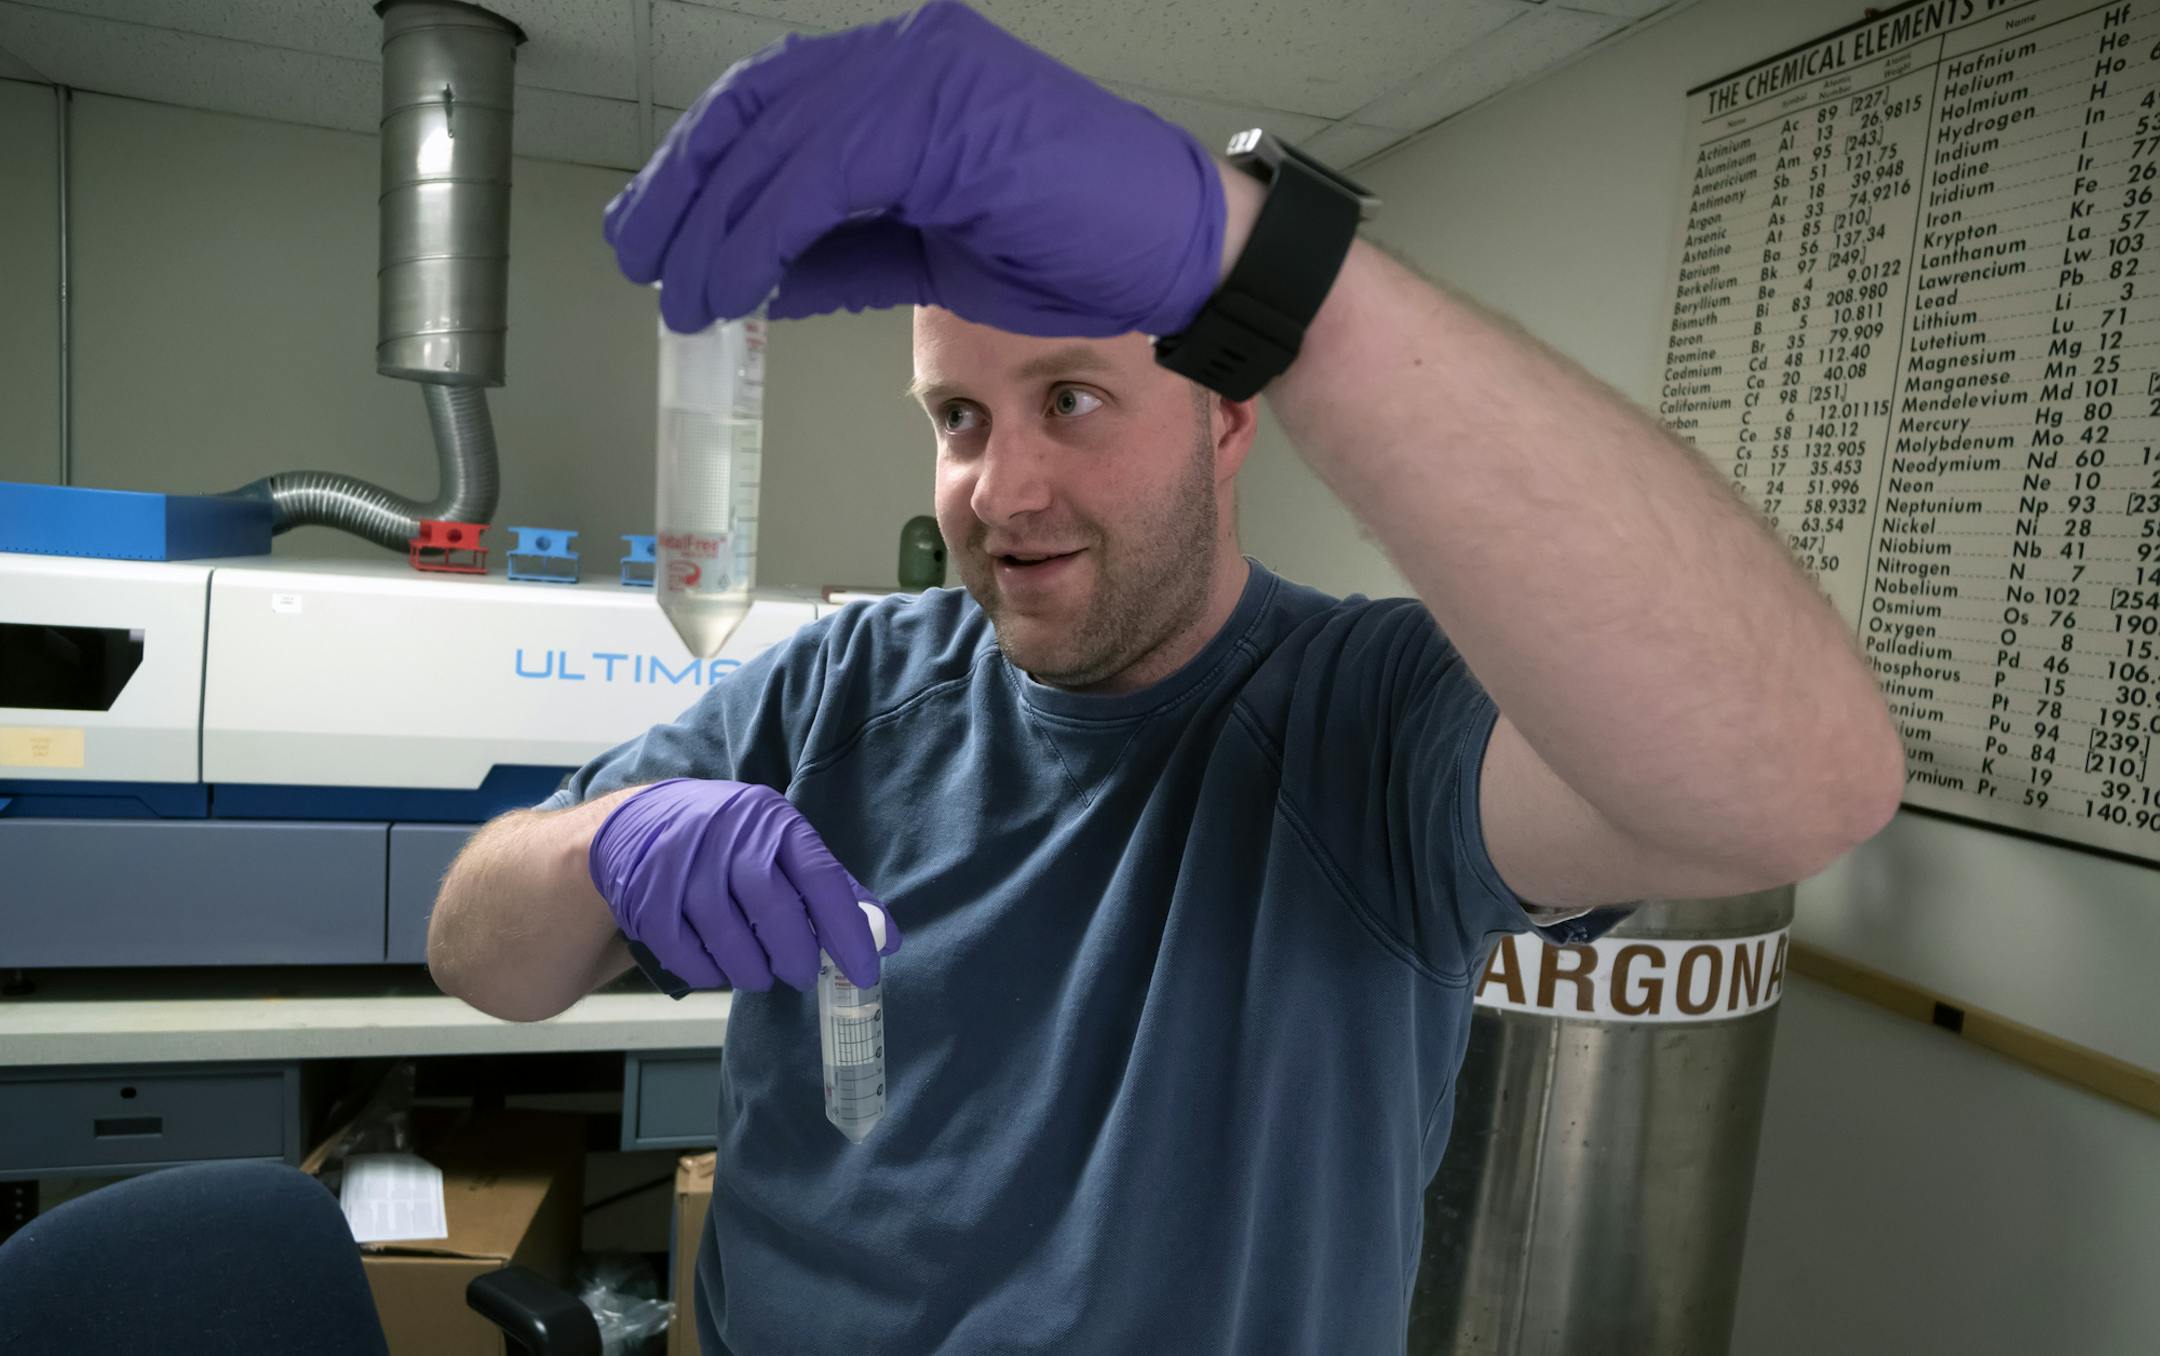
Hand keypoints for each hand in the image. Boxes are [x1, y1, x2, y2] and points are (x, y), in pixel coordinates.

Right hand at [588, 779, 898, 990]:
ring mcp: (683, 867)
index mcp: (774, 822)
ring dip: (753, 971)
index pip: (821, 878)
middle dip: (796, 955)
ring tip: (762, 974)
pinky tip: (721, 968)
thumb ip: (832, 888)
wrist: (638, 821)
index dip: (848, 930)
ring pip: (729, 938)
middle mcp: (729, 838)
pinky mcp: (646, 898)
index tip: (865, 971)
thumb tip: (885, 939)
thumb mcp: (782, 843)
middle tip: (803, 974)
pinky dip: (711, 974)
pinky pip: (686, 954)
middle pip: (774, 910)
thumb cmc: (730, 840)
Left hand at [603, 0, 1224, 338]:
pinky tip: (730, 285)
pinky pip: (816, 175)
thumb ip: (848, 246)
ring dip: (710, 223)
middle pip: (758, 109)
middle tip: (640, 254)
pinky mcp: (939, 117)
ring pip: (775, 139)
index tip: (660, 233)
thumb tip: (761, 271)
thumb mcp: (933, 251)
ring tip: (679, 290)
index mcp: (911, 77)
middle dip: (685, 187)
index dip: (705, 170)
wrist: (1180, 255)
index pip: (777, 109)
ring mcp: (926, 76)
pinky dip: (759, 235)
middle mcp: (911, 57)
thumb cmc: (1080, 249)